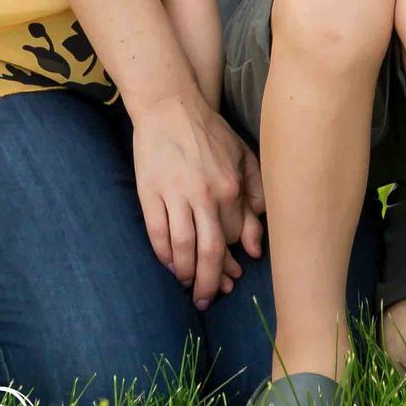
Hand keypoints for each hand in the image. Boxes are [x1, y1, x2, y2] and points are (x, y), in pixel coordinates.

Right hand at [131, 89, 264, 307]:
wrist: (170, 105)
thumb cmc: (208, 131)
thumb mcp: (242, 155)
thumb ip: (254, 194)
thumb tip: (255, 242)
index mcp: (231, 186)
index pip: (234, 238)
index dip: (232, 264)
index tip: (231, 280)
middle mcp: (206, 194)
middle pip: (211, 252)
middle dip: (211, 283)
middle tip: (208, 300)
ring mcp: (176, 194)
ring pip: (184, 249)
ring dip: (187, 275)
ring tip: (188, 287)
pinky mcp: (150, 193)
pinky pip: (158, 235)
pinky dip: (164, 256)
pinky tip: (169, 265)